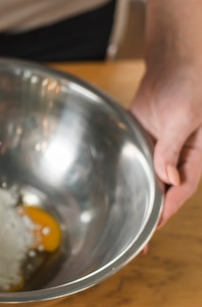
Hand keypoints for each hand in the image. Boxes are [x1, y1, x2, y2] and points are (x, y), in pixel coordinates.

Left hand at [130, 0, 201, 226]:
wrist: (174, 63)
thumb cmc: (189, 87)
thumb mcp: (185, 118)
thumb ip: (173, 149)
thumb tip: (167, 178)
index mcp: (192, 157)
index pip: (179, 192)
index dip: (165, 212)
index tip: (150, 231)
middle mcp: (175, 157)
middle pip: (161, 192)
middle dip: (148, 217)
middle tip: (133, 243)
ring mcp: (157, 149)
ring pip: (146, 181)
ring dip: (135, 200)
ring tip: (121, 225)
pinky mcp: (141, 139)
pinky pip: (133, 162)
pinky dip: (126, 177)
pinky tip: (114, 193)